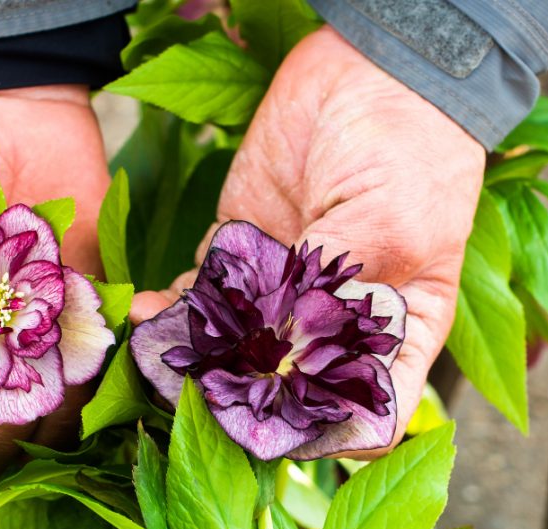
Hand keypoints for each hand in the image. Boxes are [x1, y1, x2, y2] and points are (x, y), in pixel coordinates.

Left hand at [131, 27, 484, 457]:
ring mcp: (284, 289)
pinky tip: (143, 313)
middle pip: (287, 387)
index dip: (323, 436)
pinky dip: (172, 308)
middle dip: (240, 401)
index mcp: (393, 332)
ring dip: (195, 359)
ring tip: (154, 366)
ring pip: (235, 345)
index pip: (364, 413)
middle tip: (190, 405)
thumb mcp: (386, 232)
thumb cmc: (404, 151)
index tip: (270, 433)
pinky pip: (202, 295)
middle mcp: (334, 322)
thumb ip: (330, 300)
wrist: (364, 72)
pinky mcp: (241, 252)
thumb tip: (277, 360)